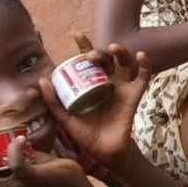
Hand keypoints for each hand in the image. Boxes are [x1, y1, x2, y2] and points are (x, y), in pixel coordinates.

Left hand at [41, 34, 147, 166]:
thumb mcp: (65, 117)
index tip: (77, 35)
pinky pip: (143, 77)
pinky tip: (142, 56)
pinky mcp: (134, 95)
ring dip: (122, 52)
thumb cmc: (85, 134)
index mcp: (91, 83)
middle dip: (100, 51)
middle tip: (91, 55)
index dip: (84, 46)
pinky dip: (145, 65)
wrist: (104, 151)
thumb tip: (42, 80)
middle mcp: (107, 82)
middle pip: (107, 59)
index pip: (87, 60)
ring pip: (125, 63)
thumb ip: (53, 101)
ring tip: (115, 49)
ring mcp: (122, 87)